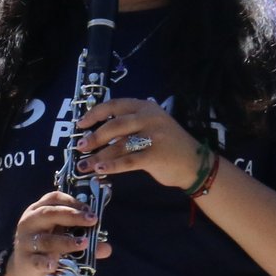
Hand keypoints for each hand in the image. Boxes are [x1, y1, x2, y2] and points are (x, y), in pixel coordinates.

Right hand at [11, 190, 106, 275]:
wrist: (23, 273)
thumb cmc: (46, 250)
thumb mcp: (62, 239)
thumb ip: (84, 240)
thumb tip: (106, 248)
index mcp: (38, 211)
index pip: (54, 198)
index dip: (73, 201)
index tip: (90, 209)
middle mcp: (30, 223)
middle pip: (50, 214)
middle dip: (72, 215)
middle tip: (93, 220)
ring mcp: (26, 242)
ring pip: (46, 240)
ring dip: (66, 241)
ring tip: (84, 243)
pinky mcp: (26, 261)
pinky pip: (37, 261)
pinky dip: (46, 263)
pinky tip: (54, 265)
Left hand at [77, 98, 206, 189]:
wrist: (195, 163)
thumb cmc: (168, 145)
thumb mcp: (151, 125)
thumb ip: (130, 124)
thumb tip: (97, 134)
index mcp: (146, 107)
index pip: (114, 105)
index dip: (94, 114)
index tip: (80, 124)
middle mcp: (150, 118)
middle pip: (114, 125)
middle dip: (94, 137)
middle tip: (80, 147)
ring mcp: (154, 136)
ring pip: (119, 145)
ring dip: (98, 156)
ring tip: (83, 165)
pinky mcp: (156, 156)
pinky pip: (128, 161)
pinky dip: (112, 166)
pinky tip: (99, 170)